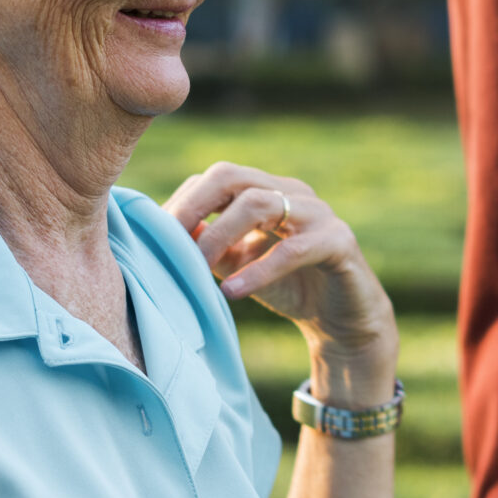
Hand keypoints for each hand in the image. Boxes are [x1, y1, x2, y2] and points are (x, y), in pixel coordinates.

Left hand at [166, 164, 397, 387]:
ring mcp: (317, 213)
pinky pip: (294, 249)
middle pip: (232, 176)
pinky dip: (259, 270)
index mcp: (266, 191)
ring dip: (220, 236)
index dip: (182, 203)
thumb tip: (164, 235)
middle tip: (170, 244)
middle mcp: (290, 192)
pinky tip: (233, 291)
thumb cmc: (288, 287)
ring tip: (198, 268)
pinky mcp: (339, 242)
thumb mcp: (238, 265)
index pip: (214, 178)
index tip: (155, 237)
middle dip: (194, 207)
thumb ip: (208, 246)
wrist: (342, 321)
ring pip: (260, 203)